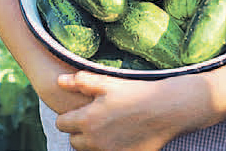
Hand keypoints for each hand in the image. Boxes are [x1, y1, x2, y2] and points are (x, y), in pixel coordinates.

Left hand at [54, 71, 194, 150]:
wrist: (166, 109)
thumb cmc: (137, 92)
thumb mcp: (108, 83)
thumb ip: (81, 82)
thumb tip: (59, 81)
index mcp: (87, 120)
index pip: (61, 123)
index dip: (69, 115)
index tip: (81, 109)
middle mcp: (93, 140)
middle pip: (73, 140)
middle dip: (79, 130)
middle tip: (95, 118)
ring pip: (88, 150)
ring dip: (92, 140)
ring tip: (107, 126)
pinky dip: (108, 147)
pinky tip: (120, 135)